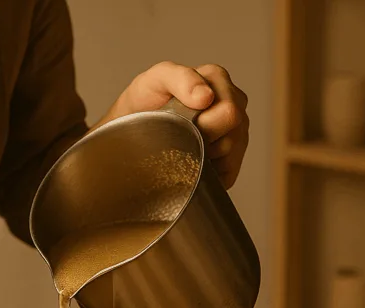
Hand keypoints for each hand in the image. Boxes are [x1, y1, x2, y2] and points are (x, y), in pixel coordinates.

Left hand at [97, 61, 249, 188]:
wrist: (128, 132)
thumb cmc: (142, 104)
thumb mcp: (154, 80)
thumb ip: (180, 77)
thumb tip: (206, 97)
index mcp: (218, 81)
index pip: (229, 111)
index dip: (205, 124)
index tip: (179, 122)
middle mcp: (233, 103)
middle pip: (234, 133)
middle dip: (204, 140)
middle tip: (179, 136)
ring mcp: (236, 131)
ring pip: (231, 154)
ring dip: (204, 156)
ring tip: (183, 146)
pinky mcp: (231, 160)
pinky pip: (228, 173)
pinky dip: (208, 173)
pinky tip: (192, 162)